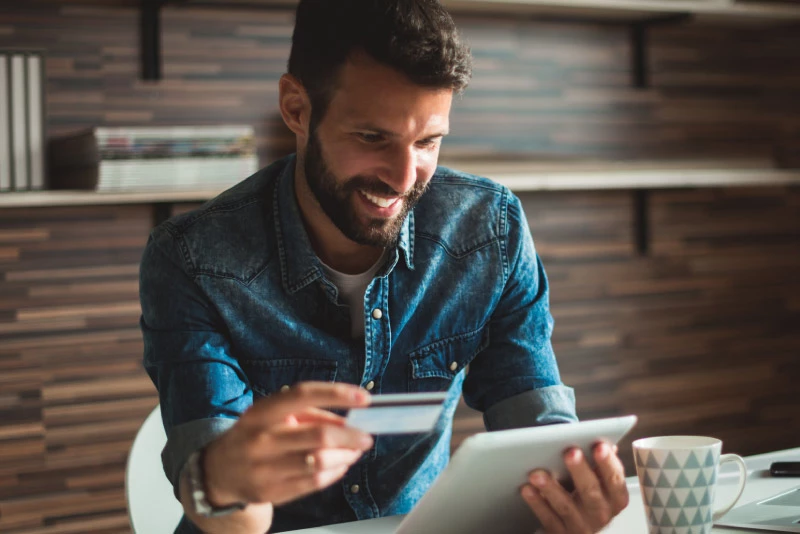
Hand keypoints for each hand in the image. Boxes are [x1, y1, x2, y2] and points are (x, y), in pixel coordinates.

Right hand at [203, 382, 373, 507]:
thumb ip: (309, 414)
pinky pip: (314, 482)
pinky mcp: (272, 492)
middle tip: (366, 436)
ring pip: (320, 462)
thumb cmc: (256, 434)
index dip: (336, 394)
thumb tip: (348, 420)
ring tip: (355, 451)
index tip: (364, 397)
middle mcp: (261, 439)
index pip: (302, 395)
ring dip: (346, 456)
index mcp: (261, 412)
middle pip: (318, 436)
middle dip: (350, 436)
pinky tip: (340, 465)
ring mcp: (265, 468)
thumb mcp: (272, 415)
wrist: (218, 471)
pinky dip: (335, 472)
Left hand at [520, 442, 628, 533]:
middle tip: (570, 452)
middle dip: (580, 471)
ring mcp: (581, 526)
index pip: (614, 479)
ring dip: (551, 489)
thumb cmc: (588, 495)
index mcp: (615, 498)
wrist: (579, 525)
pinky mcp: (560, 533)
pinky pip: (548, 518)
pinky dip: (537, 503)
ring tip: (536, 473)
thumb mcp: (600, 481)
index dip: (607, 463)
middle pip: (591, 492)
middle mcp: (601, 514)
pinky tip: (527, 489)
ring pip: (566, 507)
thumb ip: (601, 463)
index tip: (599, 445)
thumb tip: (606, 443)